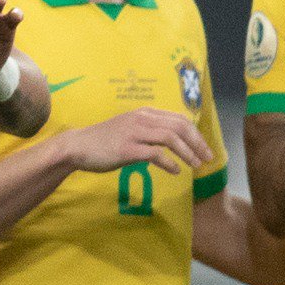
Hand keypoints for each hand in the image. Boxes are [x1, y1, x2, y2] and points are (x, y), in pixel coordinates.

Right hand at [57, 108, 211, 176]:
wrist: (77, 146)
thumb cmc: (104, 140)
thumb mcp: (130, 128)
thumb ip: (150, 130)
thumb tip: (173, 140)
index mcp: (144, 113)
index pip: (179, 118)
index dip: (195, 134)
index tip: (204, 148)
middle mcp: (141, 119)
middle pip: (179, 127)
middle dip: (197, 143)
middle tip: (207, 158)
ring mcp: (133, 133)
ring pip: (170, 138)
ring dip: (187, 153)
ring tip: (195, 166)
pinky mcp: (126, 149)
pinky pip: (155, 154)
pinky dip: (169, 163)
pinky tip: (175, 171)